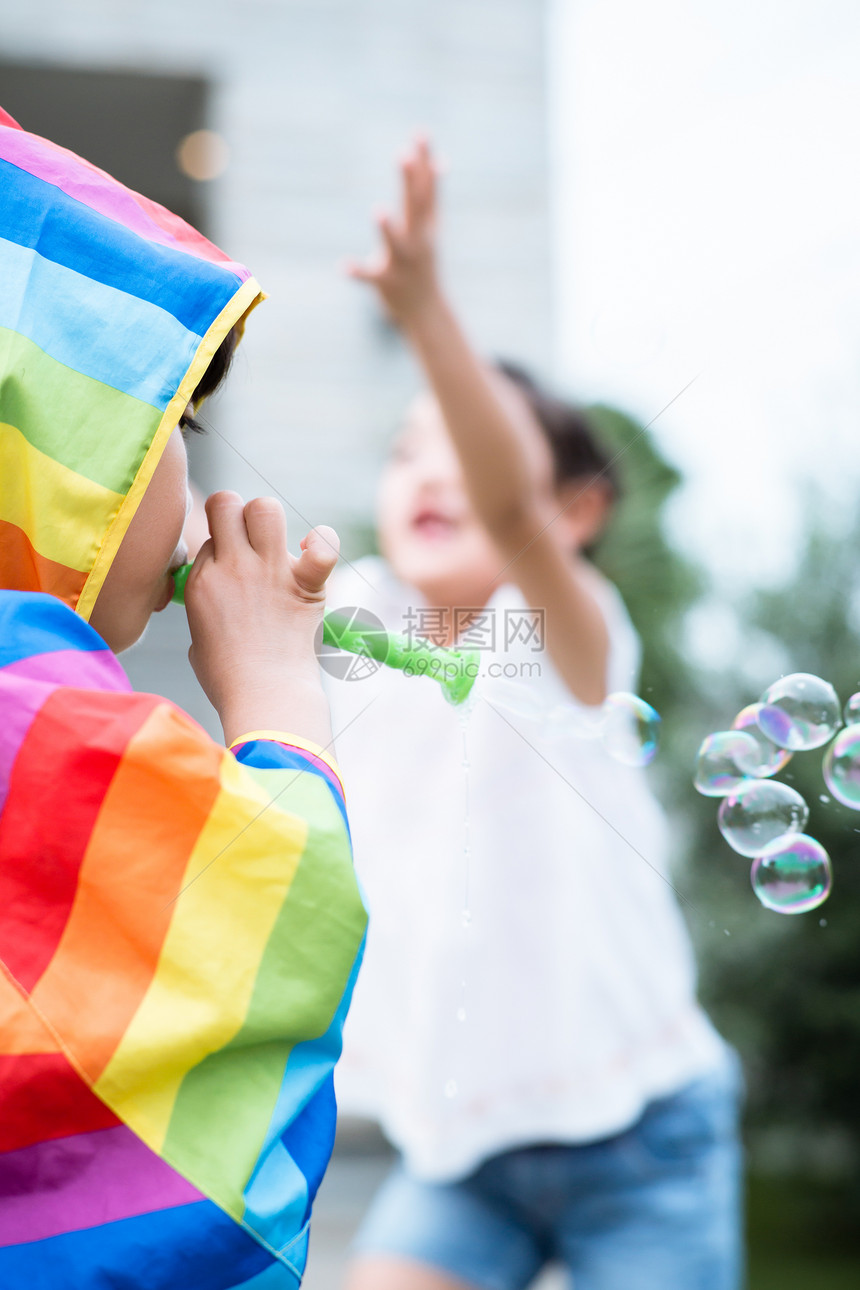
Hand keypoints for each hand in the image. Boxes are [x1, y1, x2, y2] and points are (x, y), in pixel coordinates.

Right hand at [185, 491, 339, 746]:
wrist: (264, 697)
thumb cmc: (229, 677)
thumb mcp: (198, 637)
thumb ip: (204, 604)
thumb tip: (216, 591)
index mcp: (201, 581)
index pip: (209, 536)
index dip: (221, 548)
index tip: (230, 571)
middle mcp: (233, 567)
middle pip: (226, 502)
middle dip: (237, 513)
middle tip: (250, 542)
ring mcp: (269, 572)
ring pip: (266, 509)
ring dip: (270, 519)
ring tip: (278, 544)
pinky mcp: (305, 585)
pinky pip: (322, 546)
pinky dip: (323, 543)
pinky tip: (314, 554)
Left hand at [345, 136, 441, 327]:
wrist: (425, 311)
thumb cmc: (423, 262)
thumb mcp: (430, 228)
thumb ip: (432, 195)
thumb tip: (440, 160)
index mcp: (426, 226)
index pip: (427, 189)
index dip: (424, 162)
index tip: (420, 134)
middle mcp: (418, 242)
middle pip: (415, 208)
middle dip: (410, 182)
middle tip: (404, 154)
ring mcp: (402, 263)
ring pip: (396, 244)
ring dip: (388, 229)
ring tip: (378, 210)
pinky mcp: (386, 283)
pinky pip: (370, 278)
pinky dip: (357, 273)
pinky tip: (343, 267)